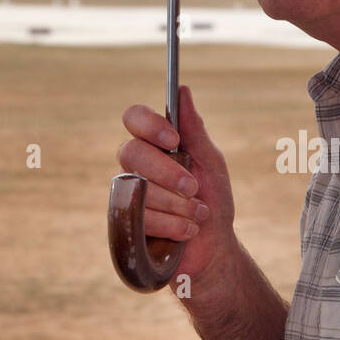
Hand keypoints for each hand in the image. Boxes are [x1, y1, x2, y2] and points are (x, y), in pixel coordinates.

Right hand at [117, 85, 237, 284]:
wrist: (214, 249)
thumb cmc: (213, 201)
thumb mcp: (211, 163)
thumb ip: (195, 130)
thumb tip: (182, 91)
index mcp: (154, 144)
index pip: (133, 117)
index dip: (148, 124)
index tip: (173, 139)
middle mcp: (136, 164)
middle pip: (132, 152)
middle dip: (169, 172)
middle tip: (193, 187)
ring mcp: (127, 192)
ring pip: (139, 187)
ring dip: (178, 204)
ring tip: (197, 214)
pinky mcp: (125, 221)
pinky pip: (141, 217)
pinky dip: (173, 224)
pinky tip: (187, 230)